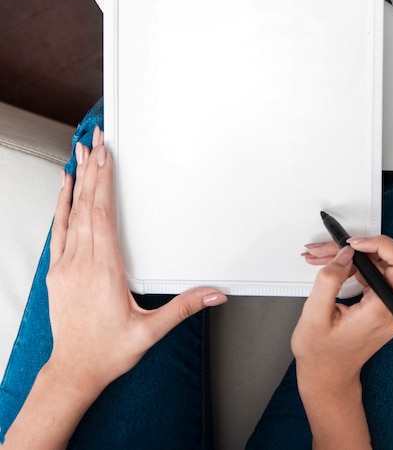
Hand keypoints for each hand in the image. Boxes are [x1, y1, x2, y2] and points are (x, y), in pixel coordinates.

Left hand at [46, 127, 226, 397]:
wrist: (72, 372)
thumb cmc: (107, 351)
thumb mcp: (150, 330)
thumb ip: (184, 307)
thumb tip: (213, 293)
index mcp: (104, 270)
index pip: (103, 216)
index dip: (104, 183)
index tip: (106, 158)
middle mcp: (82, 262)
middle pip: (87, 206)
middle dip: (92, 171)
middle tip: (95, 142)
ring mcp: (66, 265)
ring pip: (71, 214)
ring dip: (76, 182)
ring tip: (78, 154)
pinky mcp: (57, 272)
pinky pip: (58, 231)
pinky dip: (60, 206)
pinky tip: (63, 189)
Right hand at [292, 236, 392, 391]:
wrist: (327, 376)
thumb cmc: (321, 354)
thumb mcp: (315, 314)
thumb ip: (330, 279)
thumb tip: (345, 253)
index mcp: (382, 311)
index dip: (378, 245)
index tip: (352, 245)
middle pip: (388, 259)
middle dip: (355, 248)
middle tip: (326, 249)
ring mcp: (390, 308)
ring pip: (379, 263)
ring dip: (349, 255)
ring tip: (321, 255)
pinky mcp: (383, 306)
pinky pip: (373, 274)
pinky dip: (351, 266)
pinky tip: (330, 264)